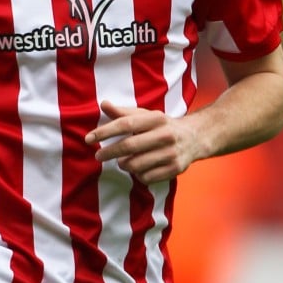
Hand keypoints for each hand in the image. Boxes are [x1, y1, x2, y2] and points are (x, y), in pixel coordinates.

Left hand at [85, 100, 199, 184]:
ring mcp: (171, 153)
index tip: (88, 138)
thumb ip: (124, 112)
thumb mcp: (146, 115)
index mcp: (156, 118)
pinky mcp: (175, 169)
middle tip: (98, 155)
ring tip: (123, 161)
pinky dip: (138, 175)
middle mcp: (165, 135)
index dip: (104, 132)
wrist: (194, 138)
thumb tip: (103, 104)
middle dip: (109, 152)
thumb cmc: (162, 126)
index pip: (125, 124)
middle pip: (128, 146)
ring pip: (135, 165)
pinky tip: (139, 169)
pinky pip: (146, 177)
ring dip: (124, 164)